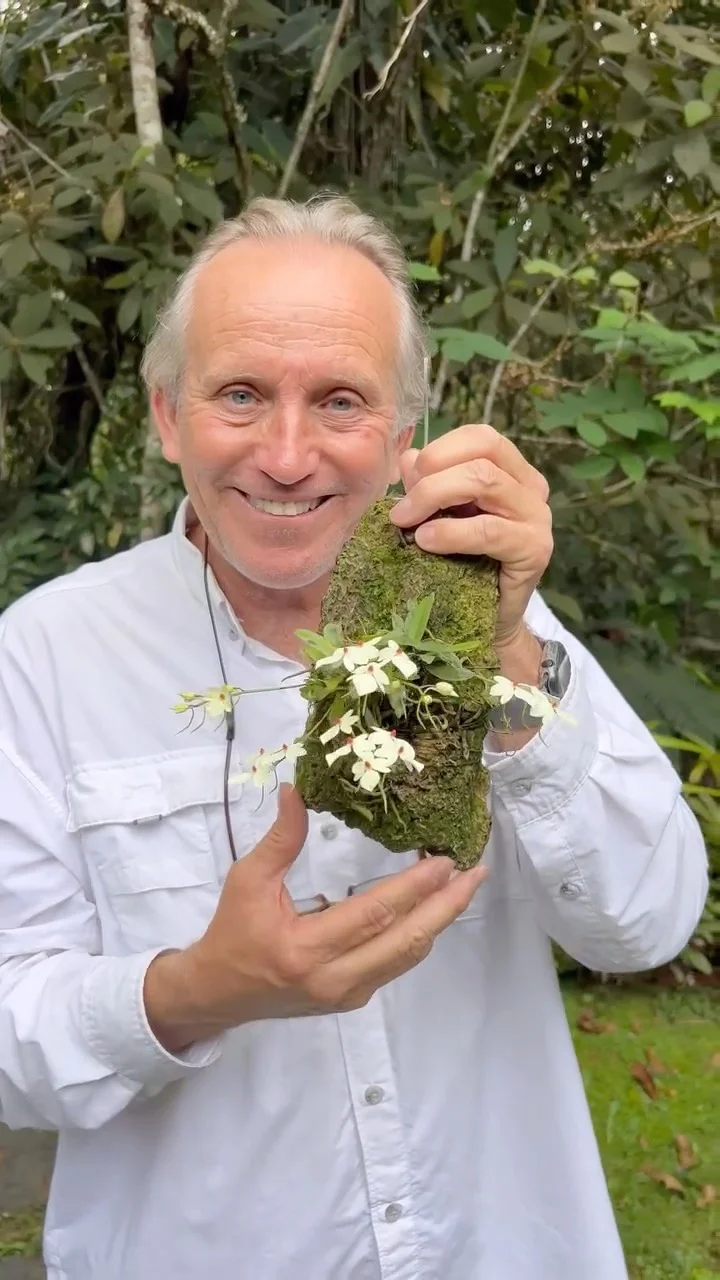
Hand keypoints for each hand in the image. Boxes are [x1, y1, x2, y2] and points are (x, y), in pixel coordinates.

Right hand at [144, 785, 487, 1049]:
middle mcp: (334, 978)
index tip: (445, 861)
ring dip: (439, 920)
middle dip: (446, 906)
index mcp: (306, 949)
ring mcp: (347, 993)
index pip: (375, 915)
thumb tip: (298, 791)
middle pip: (406, 941)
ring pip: (407, 956)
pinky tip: (432, 909)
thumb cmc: (232, 933)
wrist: (218, 994)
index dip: (414, 887)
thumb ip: (280, 839)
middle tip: (476, 872)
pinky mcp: (353, 999)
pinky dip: (418, 934)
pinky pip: (395, 964)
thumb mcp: (247, 881)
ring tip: (464, 886)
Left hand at [389, 424, 552, 648]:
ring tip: (405, 523)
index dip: (440, 450)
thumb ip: (426, 485)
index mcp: (512, 472)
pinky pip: (488, 530)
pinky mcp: (535, 550)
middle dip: (430, 476)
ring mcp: (538, 518)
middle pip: (482, 455)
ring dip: (434, 497)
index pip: (481, 437)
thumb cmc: (460, 567)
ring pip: (485, 481)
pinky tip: (425, 542)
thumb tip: (407, 458)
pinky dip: (451, 532)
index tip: (408, 478)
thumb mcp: (438, 517)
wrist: (483, 622)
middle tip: (400, 509)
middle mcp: (531, 489)